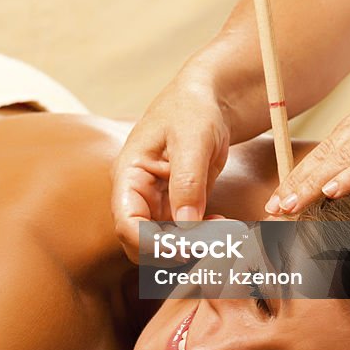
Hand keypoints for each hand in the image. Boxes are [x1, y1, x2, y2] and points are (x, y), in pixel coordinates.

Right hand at [111, 71, 230, 260]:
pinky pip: (182, 233)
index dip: (152, 243)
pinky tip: (222, 224)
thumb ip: (187, 182)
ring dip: (191, 245)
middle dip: (173, 249)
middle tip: (211, 242)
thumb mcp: (192, 139)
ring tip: (223, 231)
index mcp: (128, 175)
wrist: (208, 99)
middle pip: (140, 242)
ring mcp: (155, 201)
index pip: (127, 223)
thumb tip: (185, 225)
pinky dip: (202, 237)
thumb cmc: (192, 108)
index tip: (187, 246)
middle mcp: (136, 193)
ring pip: (162, 243)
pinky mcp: (176, 205)